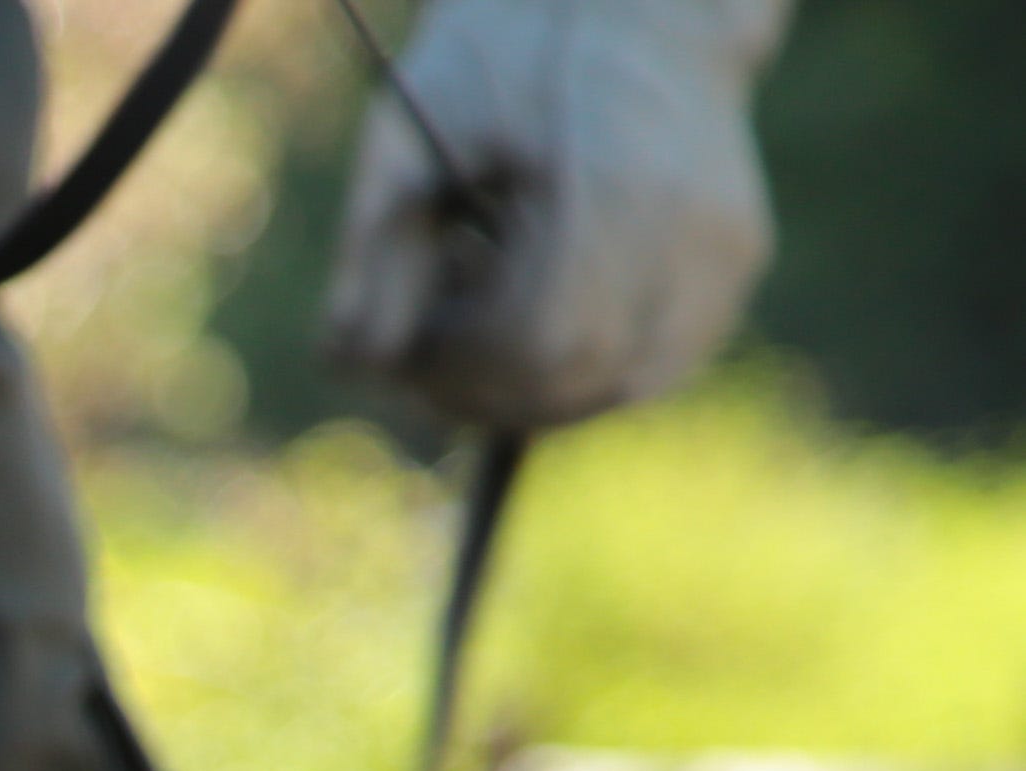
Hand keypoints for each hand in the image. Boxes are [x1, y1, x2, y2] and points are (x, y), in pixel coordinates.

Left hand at [320, 0, 793, 433]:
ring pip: (622, 384)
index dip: (456, 370)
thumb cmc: (503, 54)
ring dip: (540, 386)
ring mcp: (725, 245)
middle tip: (437, 351)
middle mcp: (685, 226)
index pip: (533, 345)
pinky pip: (661, 357)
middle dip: (488, 389)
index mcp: (603, 190)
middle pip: (576, 380)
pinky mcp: (741, 252)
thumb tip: (355, 367)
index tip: (409, 348)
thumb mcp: (410, 138)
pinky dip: (594, 364)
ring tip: (495, 316)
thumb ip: (374, 261)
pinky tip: (551, 314)